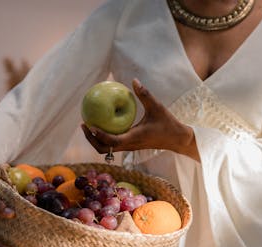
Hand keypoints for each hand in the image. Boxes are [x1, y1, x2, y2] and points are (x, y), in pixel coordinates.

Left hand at [81, 79, 199, 160]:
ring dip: (96, 140)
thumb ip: (145, 95)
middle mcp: (129, 145)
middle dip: (91, 140)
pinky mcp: (130, 145)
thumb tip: (134, 80)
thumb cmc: (167, 123)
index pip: (112, 142)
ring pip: (107, 149)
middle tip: (84, 124)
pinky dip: (104, 137)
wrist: (176, 139)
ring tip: (89, 125)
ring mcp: (129, 147)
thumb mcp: (157, 107)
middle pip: (104, 149)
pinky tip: (102, 123)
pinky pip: (113, 144)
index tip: (90, 125)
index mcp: (134, 138)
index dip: (99, 135)